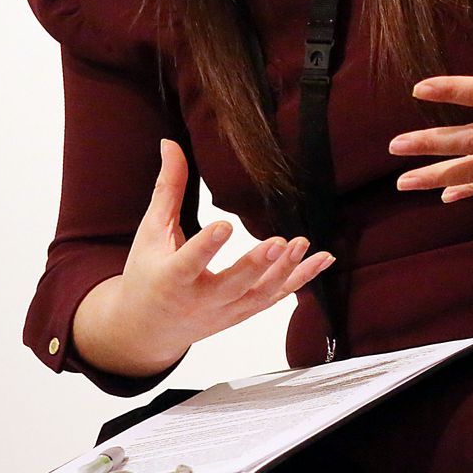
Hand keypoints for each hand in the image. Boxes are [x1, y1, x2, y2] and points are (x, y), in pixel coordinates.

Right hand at [74, 140, 335, 375]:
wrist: (148, 329)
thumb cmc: (148, 274)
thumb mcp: (152, 232)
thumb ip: (167, 189)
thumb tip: (170, 143)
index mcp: (171, 279)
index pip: (187, 263)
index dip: (206, 247)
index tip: (225, 224)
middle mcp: (200, 300)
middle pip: (231, 284)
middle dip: (255, 265)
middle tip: (279, 241)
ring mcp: (226, 310)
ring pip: (259, 294)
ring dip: (285, 271)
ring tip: (302, 243)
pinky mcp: (244, 313)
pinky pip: (276, 298)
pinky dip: (302, 280)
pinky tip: (324, 258)